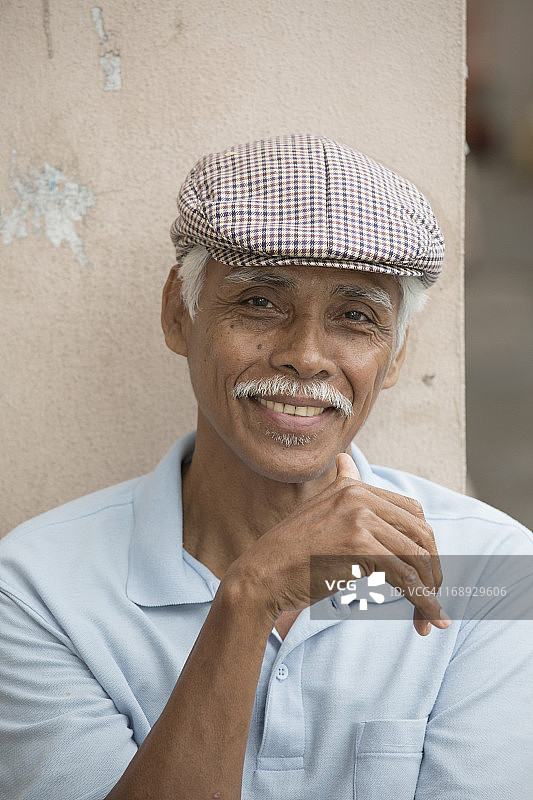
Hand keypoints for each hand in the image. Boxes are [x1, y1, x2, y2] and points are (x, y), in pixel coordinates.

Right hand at [227, 452, 447, 636]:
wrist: (261, 575)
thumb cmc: (291, 551)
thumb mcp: (318, 508)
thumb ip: (341, 485)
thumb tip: (347, 459)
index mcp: (354, 486)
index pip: (413, 513)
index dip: (425, 546)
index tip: (426, 574)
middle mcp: (359, 496)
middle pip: (421, 533)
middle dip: (433, 568)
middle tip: (431, 598)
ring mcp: (360, 519)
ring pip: (418, 557)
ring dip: (430, 591)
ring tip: (429, 616)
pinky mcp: (360, 547)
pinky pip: (407, 578)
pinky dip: (424, 601)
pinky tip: (430, 618)